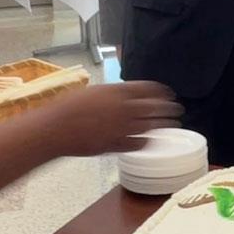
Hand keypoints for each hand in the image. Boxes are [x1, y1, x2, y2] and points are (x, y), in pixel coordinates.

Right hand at [39, 81, 183, 155]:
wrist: (55, 128)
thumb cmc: (68, 107)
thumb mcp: (93, 91)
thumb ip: (113, 93)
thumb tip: (126, 95)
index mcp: (118, 91)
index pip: (148, 89)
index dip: (162, 91)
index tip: (169, 93)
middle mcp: (123, 108)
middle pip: (155, 107)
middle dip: (169, 108)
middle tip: (178, 109)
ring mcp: (121, 127)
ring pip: (151, 126)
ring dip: (164, 125)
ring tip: (173, 124)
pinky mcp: (116, 144)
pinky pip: (139, 143)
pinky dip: (146, 141)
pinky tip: (150, 140)